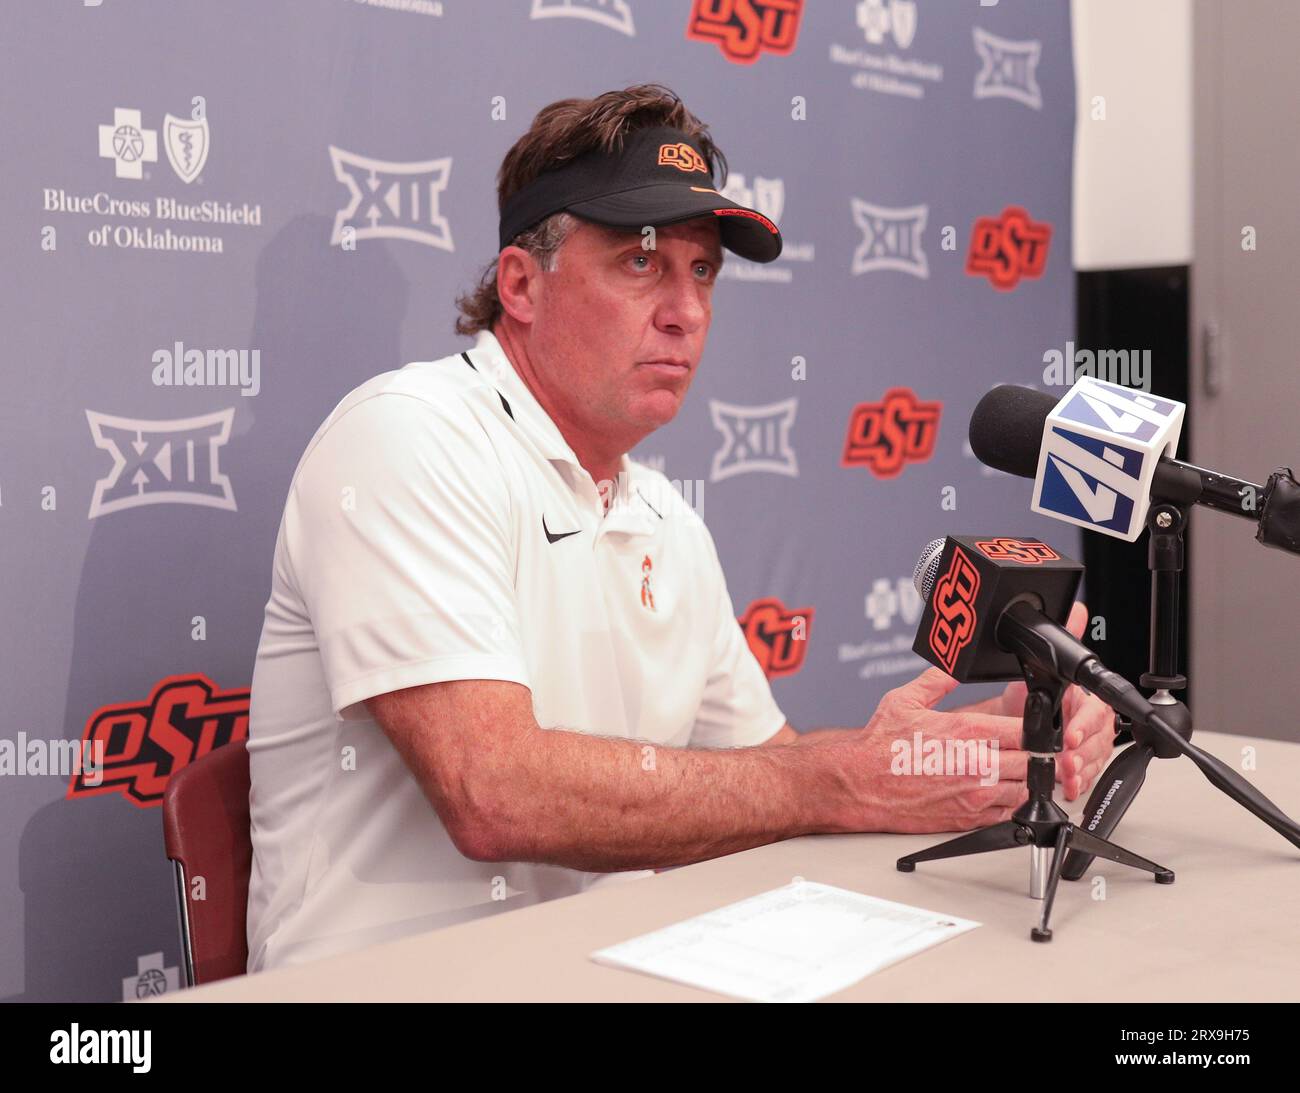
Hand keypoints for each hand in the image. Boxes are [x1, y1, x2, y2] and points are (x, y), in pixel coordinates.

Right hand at [840, 669, 1032, 833]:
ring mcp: (974, 795)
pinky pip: (1008, 814)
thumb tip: (953, 667)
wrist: (859, 786)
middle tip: (1024, 750)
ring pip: (1026, 790)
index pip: (1026, 730)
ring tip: (1010, 770)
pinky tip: (996, 792)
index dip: (1035, 728)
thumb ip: (937, 680)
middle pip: (1034, 762)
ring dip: (1023, 780)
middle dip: (1033, 755)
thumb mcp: (904, 700)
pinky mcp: (968, 818)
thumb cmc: (878, 747)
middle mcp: (976, 765)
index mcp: (966, 732)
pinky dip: (1009, 803)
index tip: (1030, 727)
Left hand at [971, 601, 1116, 801]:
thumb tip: (1077, 609)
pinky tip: (1068, 786)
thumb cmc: (1030, 691)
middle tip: (1064, 759)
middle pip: (1098, 741)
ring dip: (1080, 770)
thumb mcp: (1042, 664)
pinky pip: (1086, 777)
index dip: (1084, 725)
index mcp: (1088, 699)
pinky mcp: (1080, 764)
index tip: (1069, 735)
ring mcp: (1088, 745)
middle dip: (1082, 752)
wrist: (1013, 716)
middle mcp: (1092, 723)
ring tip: (1064, 775)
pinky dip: (1077, 783)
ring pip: (1094, 761)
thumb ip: (1064, 637)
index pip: (1095, 712)